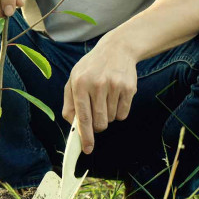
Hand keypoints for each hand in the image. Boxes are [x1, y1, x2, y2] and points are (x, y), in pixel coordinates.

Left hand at [62, 34, 137, 153]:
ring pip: (111, 119)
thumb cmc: (91, 67)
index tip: (87, 149)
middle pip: (99, 123)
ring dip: (108, 115)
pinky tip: (115, 97)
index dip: (85, 137)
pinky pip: (123, 114)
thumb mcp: (74, 79)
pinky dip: (118, 112)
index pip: (82, 117)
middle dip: (97, 126)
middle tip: (96, 115)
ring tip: (105, 98)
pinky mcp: (129, 88)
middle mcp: (97, 85)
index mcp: (80, 84)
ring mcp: (114, 86)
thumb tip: (72, 125)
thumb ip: (69, 103)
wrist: (117, 48)